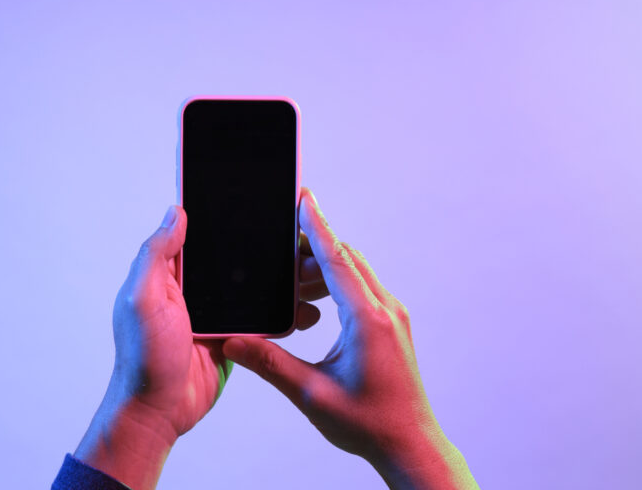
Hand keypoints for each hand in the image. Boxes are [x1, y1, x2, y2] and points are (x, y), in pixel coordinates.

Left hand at [73, 204, 324, 488]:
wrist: (159, 411)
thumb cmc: (142, 357)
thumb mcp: (142, 298)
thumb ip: (156, 255)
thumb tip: (176, 211)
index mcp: (171, 272)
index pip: (202, 234)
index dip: (227, 218)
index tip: (259, 200)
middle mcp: (196, 288)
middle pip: (237, 259)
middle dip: (268, 248)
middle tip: (300, 236)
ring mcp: (218, 313)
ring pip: (256, 287)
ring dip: (282, 279)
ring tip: (313, 268)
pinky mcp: (234, 336)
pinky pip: (263, 318)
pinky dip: (285, 313)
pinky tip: (306, 306)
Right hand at [223, 188, 477, 489]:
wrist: (408, 443)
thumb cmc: (367, 423)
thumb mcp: (312, 393)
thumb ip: (270, 363)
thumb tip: (233, 341)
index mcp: (368, 319)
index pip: (337, 259)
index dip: (317, 226)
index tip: (304, 197)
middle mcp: (385, 310)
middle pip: (346, 259)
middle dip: (313, 245)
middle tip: (281, 242)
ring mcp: (391, 316)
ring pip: (355, 273)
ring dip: (324, 266)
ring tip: (291, 275)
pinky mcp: (390, 325)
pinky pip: (362, 289)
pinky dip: (336, 283)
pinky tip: (313, 298)